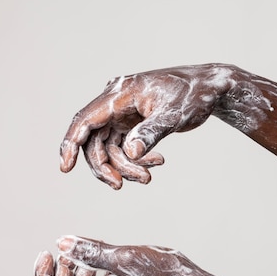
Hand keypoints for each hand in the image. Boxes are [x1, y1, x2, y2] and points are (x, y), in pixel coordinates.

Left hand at [34, 236, 213, 275]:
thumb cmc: (162, 275)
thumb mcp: (124, 256)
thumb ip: (91, 251)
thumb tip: (61, 243)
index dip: (40, 273)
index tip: (47, 251)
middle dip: (56, 272)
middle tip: (63, 250)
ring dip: (73, 274)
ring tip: (83, 255)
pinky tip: (103, 265)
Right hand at [59, 64, 233, 188]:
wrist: (211, 89)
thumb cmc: (194, 95)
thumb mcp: (174, 115)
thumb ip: (152, 133)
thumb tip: (131, 153)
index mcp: (120, 93)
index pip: (85, 120)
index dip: (71, 143)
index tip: (65, 168)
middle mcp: (116, 102)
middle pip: (94, 141)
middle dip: (106, 166)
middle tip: (122, 185)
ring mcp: (122, 114)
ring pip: (108, 148)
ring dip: (124, 167)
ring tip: (149, 176)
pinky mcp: (131, 123)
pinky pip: (122, 148)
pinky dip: (135, 160)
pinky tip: (158, 162)